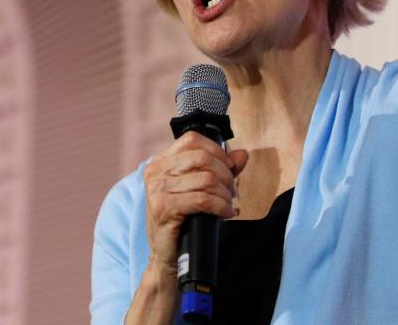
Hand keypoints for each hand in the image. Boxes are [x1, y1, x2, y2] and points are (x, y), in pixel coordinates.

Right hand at [142, 132, 248, 271]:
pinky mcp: (164, 208)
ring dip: (225, 194)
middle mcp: (155, 172)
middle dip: (225, 175)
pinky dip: (220, 206)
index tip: (229, 168)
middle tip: (232, 192)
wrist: (167, 257)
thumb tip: (242, 155)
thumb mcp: (200, 190)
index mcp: (161, 162)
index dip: (216, 151)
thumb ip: (220, 170)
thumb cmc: (184, 222)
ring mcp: (157, 190)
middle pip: (202, 158)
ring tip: (228, 205)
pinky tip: (225, 214)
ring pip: (205, 179)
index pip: (192, 140)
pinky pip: (203, 199)